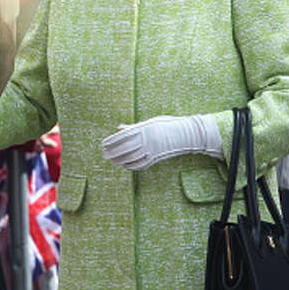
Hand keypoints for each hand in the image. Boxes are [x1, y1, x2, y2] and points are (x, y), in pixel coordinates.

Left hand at [101, 114, 221, 170]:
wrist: (185, 134)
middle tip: (104, 155)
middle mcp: (146, 140)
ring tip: (113, 161)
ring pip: (132, 158)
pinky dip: (132, 166)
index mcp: (143, 129)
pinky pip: (142, 164)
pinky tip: (125, 166)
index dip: (111, 141)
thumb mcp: (148, 123)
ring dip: (120, 160)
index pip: (122, 136)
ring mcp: (152, 150)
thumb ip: (133, 128)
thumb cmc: (165, 125)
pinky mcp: (157, 158)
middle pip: (125, 148)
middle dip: (113, 152)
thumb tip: (118, 128)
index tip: (103, 144)